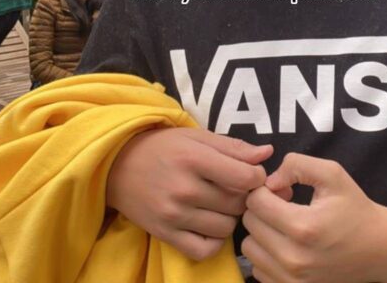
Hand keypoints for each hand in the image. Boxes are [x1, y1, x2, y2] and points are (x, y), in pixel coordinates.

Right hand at [106, 127, 272, 260]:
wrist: (118, 165)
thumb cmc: (163, 147)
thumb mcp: (197, 137)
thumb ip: (233, 147)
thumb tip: (267, 153)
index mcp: (194, 159)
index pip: (245, 177)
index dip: (257, 176)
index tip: (252, 174)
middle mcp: (184, 188)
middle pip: (237, 204)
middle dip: (244, 196)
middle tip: (235, 188)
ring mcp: (174, 215)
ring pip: (225, 227)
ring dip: (229, 217)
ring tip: (219, 204)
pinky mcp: (165, 234)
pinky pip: (204, 249)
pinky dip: (214, 240)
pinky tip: (209, 224)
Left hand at [242, 153, 386, 282]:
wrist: (379, 249)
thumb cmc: (354, 208)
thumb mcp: (332, 174)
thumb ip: (296, 165)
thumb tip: (268, 181)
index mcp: (304, 227)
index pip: (256, 202)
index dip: (264, 188)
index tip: (283, 189)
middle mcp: (294, 259)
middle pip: (249, 224)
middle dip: (262, 208)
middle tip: (284, 205)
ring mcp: (292, 281)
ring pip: (249, 247)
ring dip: (261, 232)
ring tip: (284, 225)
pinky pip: (258, 269)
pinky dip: (266, 254)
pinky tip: (285, 244)